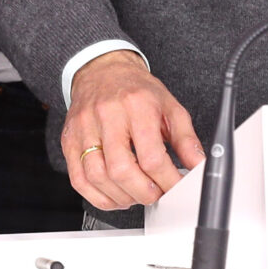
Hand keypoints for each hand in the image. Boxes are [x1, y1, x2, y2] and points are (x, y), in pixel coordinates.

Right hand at [63, 51, 202, 209]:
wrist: (103, 72)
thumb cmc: (136, 91)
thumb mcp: (170, 107)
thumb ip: (186, 139)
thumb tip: (198, 165)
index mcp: (137, 105)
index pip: (151, 156)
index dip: (167, 180)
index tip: (176, 187)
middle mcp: (107, 116)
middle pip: (121, 170)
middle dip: (144, 193)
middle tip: (156, 194)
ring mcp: (84, 129)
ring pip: (97, 177)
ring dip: (121, 197)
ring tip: (137, 194)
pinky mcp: (69, 141)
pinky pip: (79, 179)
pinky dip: (99, 196)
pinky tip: (115, 195)